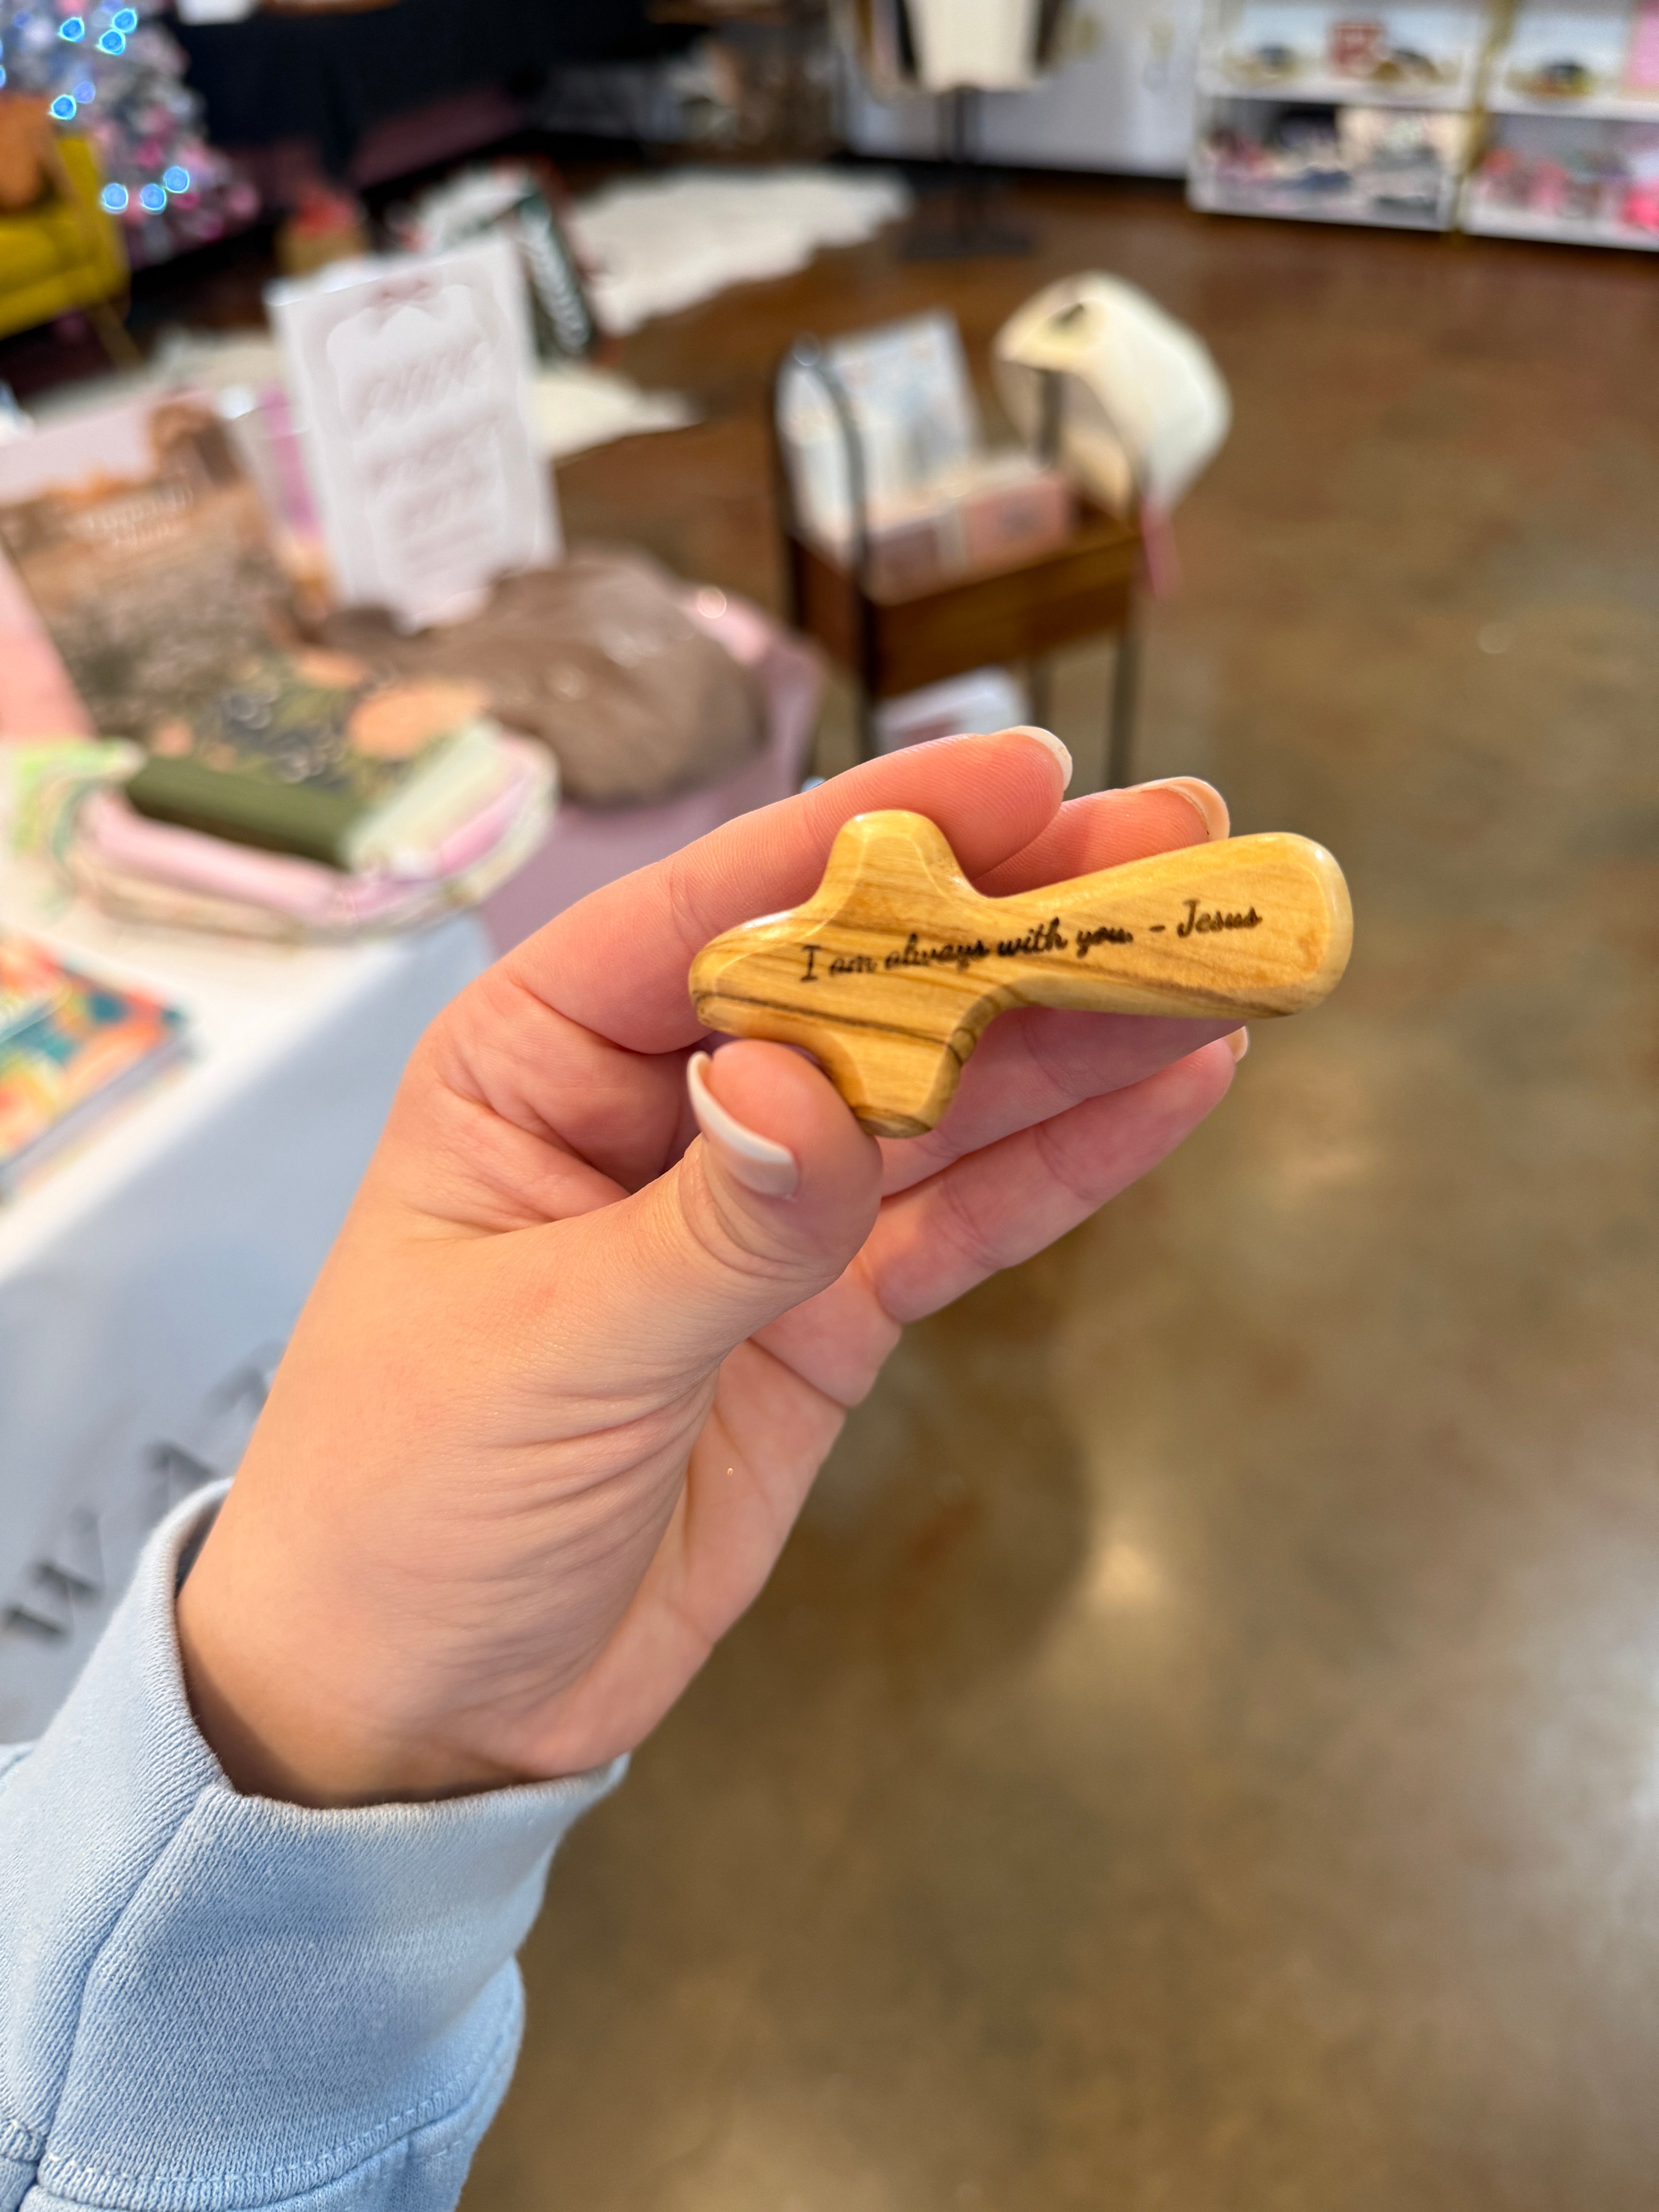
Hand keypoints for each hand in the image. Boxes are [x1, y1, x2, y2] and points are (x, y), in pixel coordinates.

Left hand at [177, 733, 1241, 1804]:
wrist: (426, 1702)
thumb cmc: (408, 1500)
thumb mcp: (546, 1350)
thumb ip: (706, 1221)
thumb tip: (811, 1089)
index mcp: (536, 1059)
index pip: (717, 911)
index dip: (873, 835)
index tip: (1023, 777)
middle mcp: (659, 1106)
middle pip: (859, 986)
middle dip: (1011, 916)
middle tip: (1174, 842)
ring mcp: (759, 1210)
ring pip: (939, 1096)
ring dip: (1072, 1029)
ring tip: (1214, 955)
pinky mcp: (827, 1313)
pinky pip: (960, 1221)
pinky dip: (1064, 1164)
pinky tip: (1172, 1087)